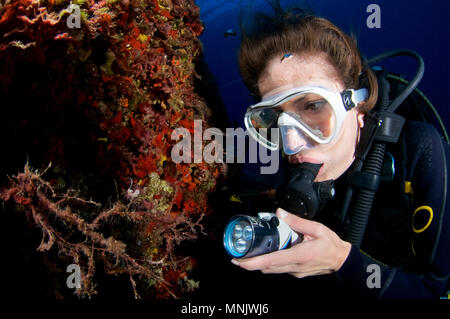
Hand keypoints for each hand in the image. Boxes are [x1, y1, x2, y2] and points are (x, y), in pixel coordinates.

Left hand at [231, 208, 350, 277]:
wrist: (342, 260)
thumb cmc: (331, 244)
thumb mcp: (316, 229)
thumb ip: (297, 221)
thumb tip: (279, 213)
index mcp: (299, 255)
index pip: (271, 261)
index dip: (253, 263)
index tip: (239, 261)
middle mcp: (295, 266)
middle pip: (267, 268)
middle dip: (250, 264)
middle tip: (237, 257)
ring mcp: (295, 272)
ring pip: (272, 270)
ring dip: (259, 264)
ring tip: (248, 256)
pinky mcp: (297, 272)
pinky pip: (280, 269)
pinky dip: (271, 263)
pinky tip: (268, 254)